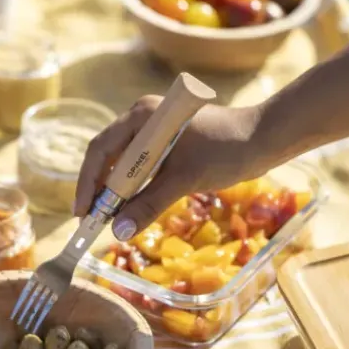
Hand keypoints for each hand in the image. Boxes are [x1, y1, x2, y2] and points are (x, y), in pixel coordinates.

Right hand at [74, 97, 263, 240]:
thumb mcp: (183, 181)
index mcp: (141, 116)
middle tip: (90, 220)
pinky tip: (129, 205)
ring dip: (115, 189)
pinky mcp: (167, 139)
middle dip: (98, 189)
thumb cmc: (225, 151)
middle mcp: (141, 116)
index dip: (87, 183)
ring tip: (107, 217)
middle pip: (107, 155)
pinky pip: (140, 163)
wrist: (266, 137)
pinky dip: (133, 185)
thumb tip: (117, 233)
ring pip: (123, 161)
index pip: (100, 150)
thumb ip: (148, 206)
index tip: (82, 213)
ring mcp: (154, 127)